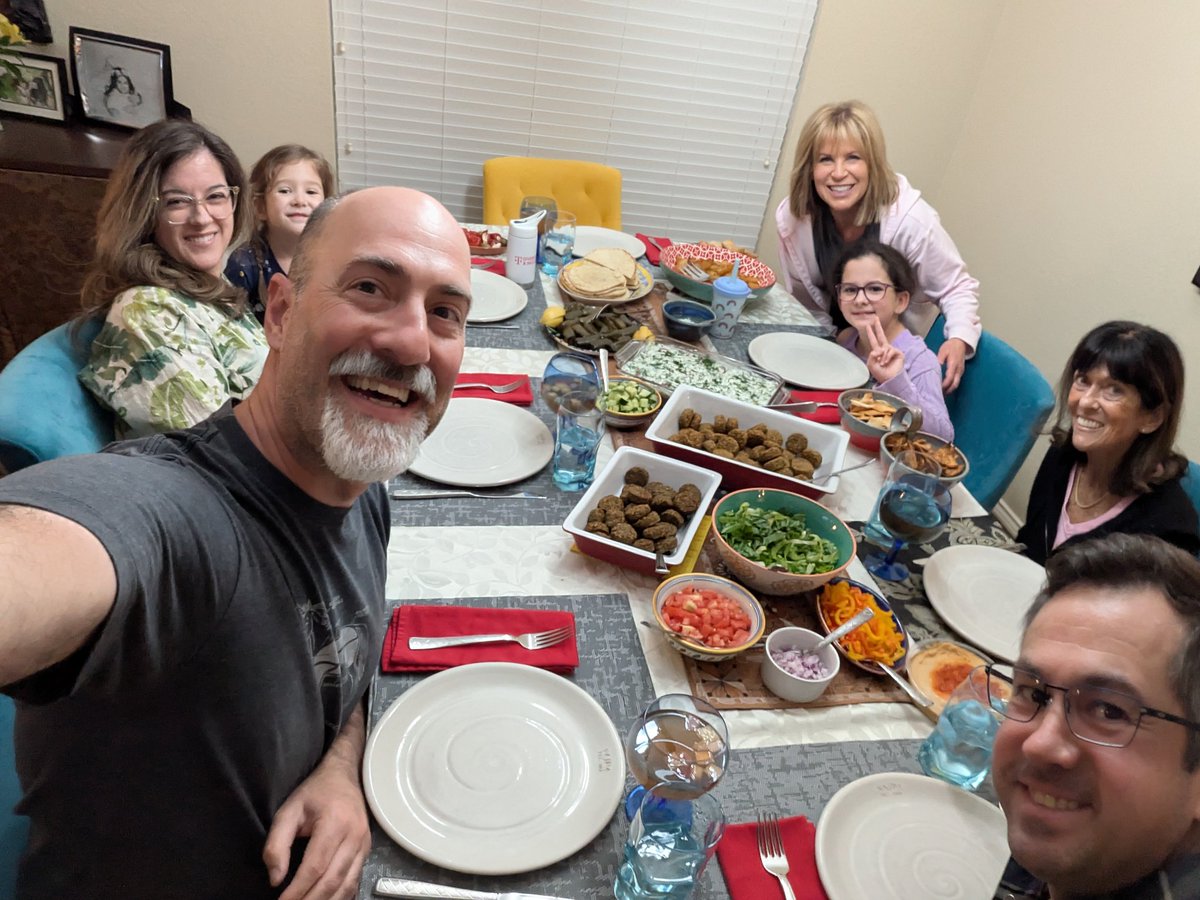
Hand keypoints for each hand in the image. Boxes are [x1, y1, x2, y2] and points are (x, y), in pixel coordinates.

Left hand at [264, 708, 369, 899]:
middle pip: (332, 880)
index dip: (297, 890)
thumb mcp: (289, 810)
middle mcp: (354, 837)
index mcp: (335, 824)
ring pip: (347, 885)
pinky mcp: (366, 851)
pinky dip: (340, 897)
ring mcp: (364, 846)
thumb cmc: (315, 792)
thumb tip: (276, 878)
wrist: (346, 776)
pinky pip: (354, 881)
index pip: (315, 866)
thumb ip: (277, 843)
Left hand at [863, 318, 903, 382]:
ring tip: (882, 363)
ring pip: (885, 347)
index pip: (873, 340)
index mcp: (877, 352)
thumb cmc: (880, 374)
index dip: (871, 333)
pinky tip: (886, 362)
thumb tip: (876, 350)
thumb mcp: (871, 365)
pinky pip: (891, 350)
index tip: (868, 325)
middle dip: (878, 327)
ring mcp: (892, 351)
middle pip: (881, 335)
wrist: (889, 380)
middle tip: (875, 318)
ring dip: (882, 356)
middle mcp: (885, 350)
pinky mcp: (898, 353)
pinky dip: (887, 356)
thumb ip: (871, 356)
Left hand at [938, 338, 969, 391]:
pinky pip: (957, 381)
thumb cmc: (950, 346)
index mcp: (954, 364)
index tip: (937, 388)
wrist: (961, 343)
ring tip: (940, 393)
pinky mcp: (960, 372)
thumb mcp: (943, 350)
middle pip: (955, 383)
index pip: (950, 377)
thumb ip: (940, 359)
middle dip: (947, 390)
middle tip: (938, 395)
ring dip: (949, 389)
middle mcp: (959, 369)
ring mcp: (960, 371)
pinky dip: (951, 386)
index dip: (944, 384)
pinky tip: (945, 388)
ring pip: (956, 384)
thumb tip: (936, 366)